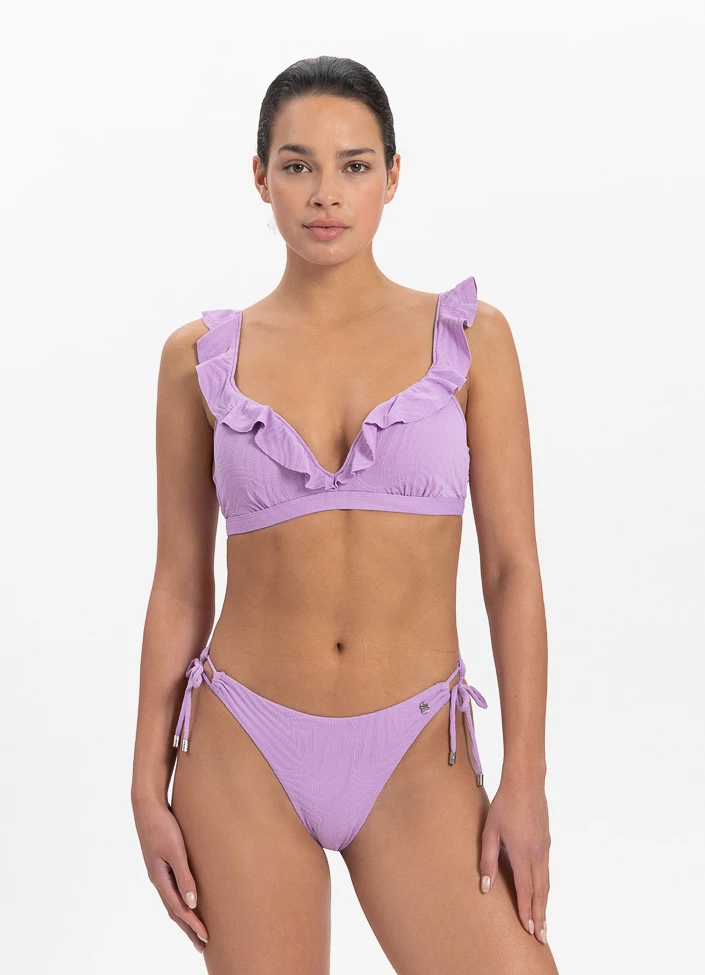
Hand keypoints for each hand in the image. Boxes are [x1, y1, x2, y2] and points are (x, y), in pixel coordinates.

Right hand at [133, 799, 209, 951]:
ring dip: (184, 917)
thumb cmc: (162, 826)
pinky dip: (180, 901)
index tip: (206, 937)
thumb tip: (193, 903)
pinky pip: (172, 889)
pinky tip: (187, 901)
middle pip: (174, 910)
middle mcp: (158, 879)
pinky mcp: (162, 863)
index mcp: (160, 879)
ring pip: (172, 901)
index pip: (179, 909)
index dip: (193, 924)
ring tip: (195, 929)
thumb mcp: (176, 851)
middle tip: (202, 944)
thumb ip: (184, 876)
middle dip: (188, 928)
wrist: (147, 806)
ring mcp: (159, 872)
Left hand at [478, 773, 550, 943]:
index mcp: (522, 853)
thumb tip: (485, 885)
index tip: (528, 930)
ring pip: (546, 883)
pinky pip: (547, 871)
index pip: (525, 890)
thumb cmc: (504, 804)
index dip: (526, 911)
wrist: (526, 782)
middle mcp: (537, 854)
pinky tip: (542, 893)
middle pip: (540, 892)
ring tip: (543, 922)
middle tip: (541, 937)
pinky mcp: (546, 842)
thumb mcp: (490, 830)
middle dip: (540, 916)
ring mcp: (544, 848)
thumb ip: (488, 859)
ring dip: (545, 904)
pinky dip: (545, 888)